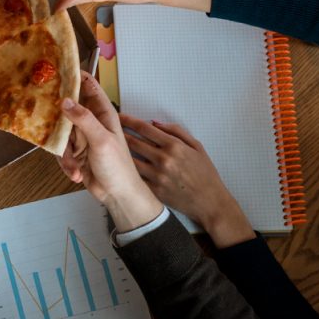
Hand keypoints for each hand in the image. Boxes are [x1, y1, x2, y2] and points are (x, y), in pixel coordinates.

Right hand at [58, 73, 162, 231]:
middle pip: (66, 108)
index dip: (73, 76)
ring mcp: (82, 137)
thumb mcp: (101, 140)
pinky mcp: (74, 152)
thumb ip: (83, 119)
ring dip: (63, 152)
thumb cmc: (117, 166)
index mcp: (102, 112)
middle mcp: (91, 121)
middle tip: (48, 124)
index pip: (88, 85)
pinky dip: (65, 163)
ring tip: (74, 165)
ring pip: (59, 132)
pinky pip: (60, 151)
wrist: (118, 195)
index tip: (54, 71)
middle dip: (57, 120)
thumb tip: (64, 100)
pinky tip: (75, 173)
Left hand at [120, 115, 253, 247]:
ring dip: (119, 152)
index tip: (120, 116)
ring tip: (111, 146)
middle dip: (120, 133)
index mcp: (174, 146)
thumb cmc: (205, 173)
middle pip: (133, 142)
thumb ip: (176, 131)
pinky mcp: (153, 190)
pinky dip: (126, 170)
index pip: (144, 128)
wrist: (209, 201)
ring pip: (130, 159)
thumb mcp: (196, 146)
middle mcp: (163, 159)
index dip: (129, 120)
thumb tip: (154, 123)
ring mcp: (157, 176)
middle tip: (108, 128)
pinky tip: (119, 166)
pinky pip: (134, 177)